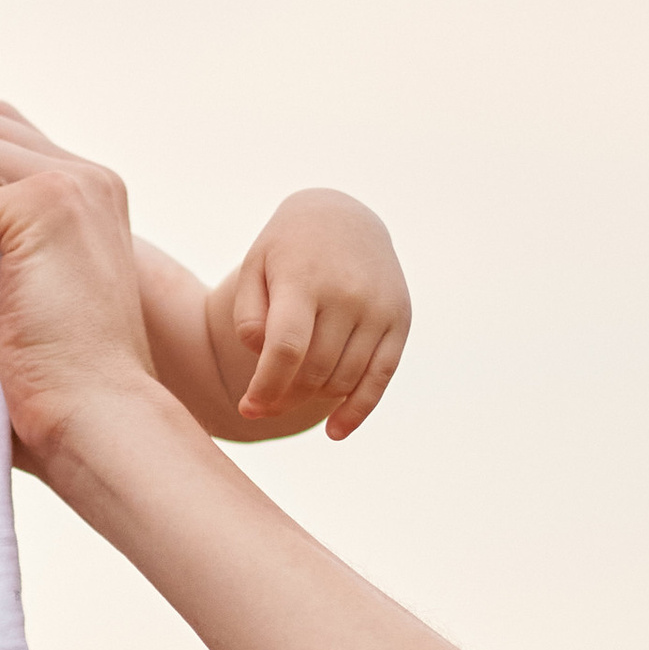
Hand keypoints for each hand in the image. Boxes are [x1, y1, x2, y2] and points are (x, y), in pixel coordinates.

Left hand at [224, 190, 408, 438]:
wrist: (342, 217)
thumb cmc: (286, 251)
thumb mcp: (254, 269)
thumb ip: (248, 316)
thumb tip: (263, 358)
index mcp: (304, 280)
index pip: (287, 350)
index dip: (265, 388)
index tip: (247, 408)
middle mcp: (347, 295)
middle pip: (314, 371)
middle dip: (283, 397)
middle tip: (261, 404)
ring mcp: (379, 308)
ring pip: (343, 379)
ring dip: (312, 400)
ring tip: (289, 395)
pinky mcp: (401, 319)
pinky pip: (381, 378)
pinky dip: (358, 410)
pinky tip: (334, 432)